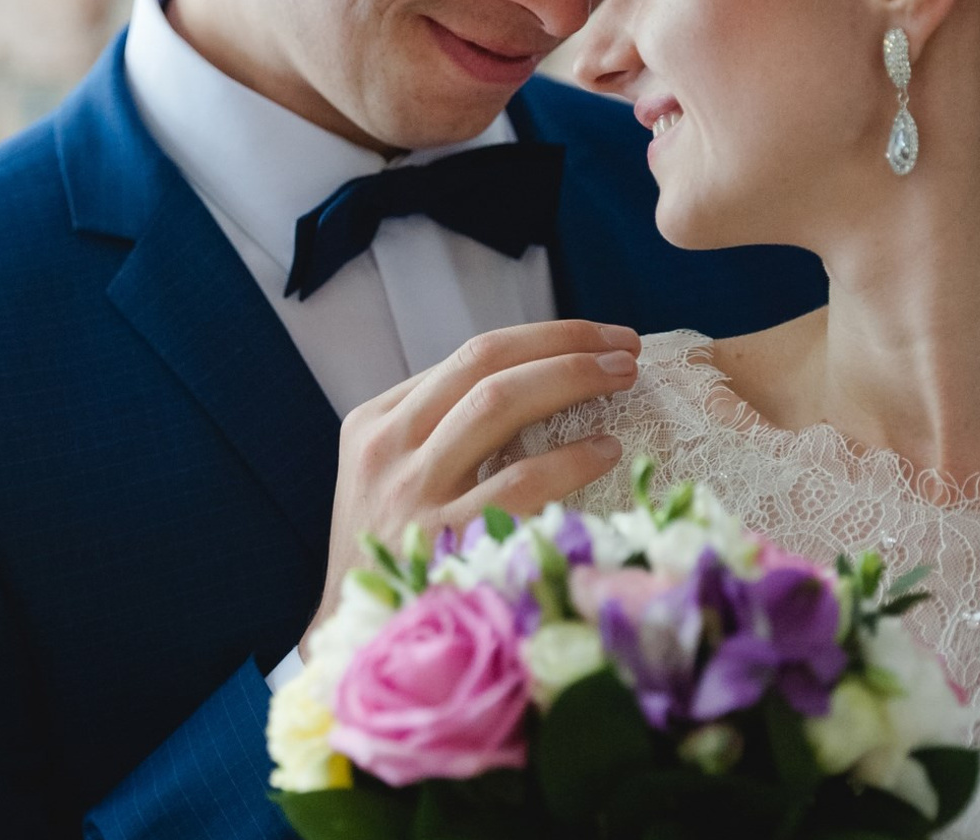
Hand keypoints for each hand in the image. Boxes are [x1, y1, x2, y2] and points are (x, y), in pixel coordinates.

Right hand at [303, 319, 638, 650]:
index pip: (471, 354)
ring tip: (623, 378)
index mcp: (376, 421)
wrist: (352, 642)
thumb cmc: (394, 553)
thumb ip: (446, 430)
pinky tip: (606, 451)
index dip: (545, 337)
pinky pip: (519, 482)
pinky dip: (569, 459)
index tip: (598, 337)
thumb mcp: (394, 476)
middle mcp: (387, 447)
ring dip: (571, 379)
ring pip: (498, 404)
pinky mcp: (440, 543)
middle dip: (565, 346)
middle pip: (486, 364)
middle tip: (627, 347)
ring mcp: (411, 493)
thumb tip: (545, 382)